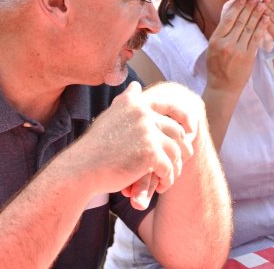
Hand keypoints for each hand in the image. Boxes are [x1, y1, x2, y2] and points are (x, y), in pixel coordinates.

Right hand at [76, 81, 201, 206]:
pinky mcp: (150, 152)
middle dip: (182, 149)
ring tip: (168, 178)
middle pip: (177, 130)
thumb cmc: (95, 147)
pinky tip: (161, 187)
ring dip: (175, 167)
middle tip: (179, 163)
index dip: (185, 118)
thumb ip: (127, 101)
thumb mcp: (110, 116)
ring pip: (176, 151)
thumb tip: (135, 86)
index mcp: (135, 102)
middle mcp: (143, 112)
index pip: (170, 105)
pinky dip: (167, 179)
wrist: (82, 168)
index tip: (191, 131)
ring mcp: (148, 131)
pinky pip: (169, 168)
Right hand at [206, 0, 267, 94]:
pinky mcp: (247, 57)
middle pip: (239, 21)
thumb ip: (221, 35)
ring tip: (263, 4)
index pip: (228, 19)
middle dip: (249, 7)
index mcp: (215, 40)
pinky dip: (261, 28)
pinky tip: (266, 19)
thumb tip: (230, 17)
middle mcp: (226, 43)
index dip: (237, 7)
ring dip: (257, 14)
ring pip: (249, 28)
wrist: (223, 87)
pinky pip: (256, 39)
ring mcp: (237, 50)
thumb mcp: (212, 49)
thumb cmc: (217, 67)